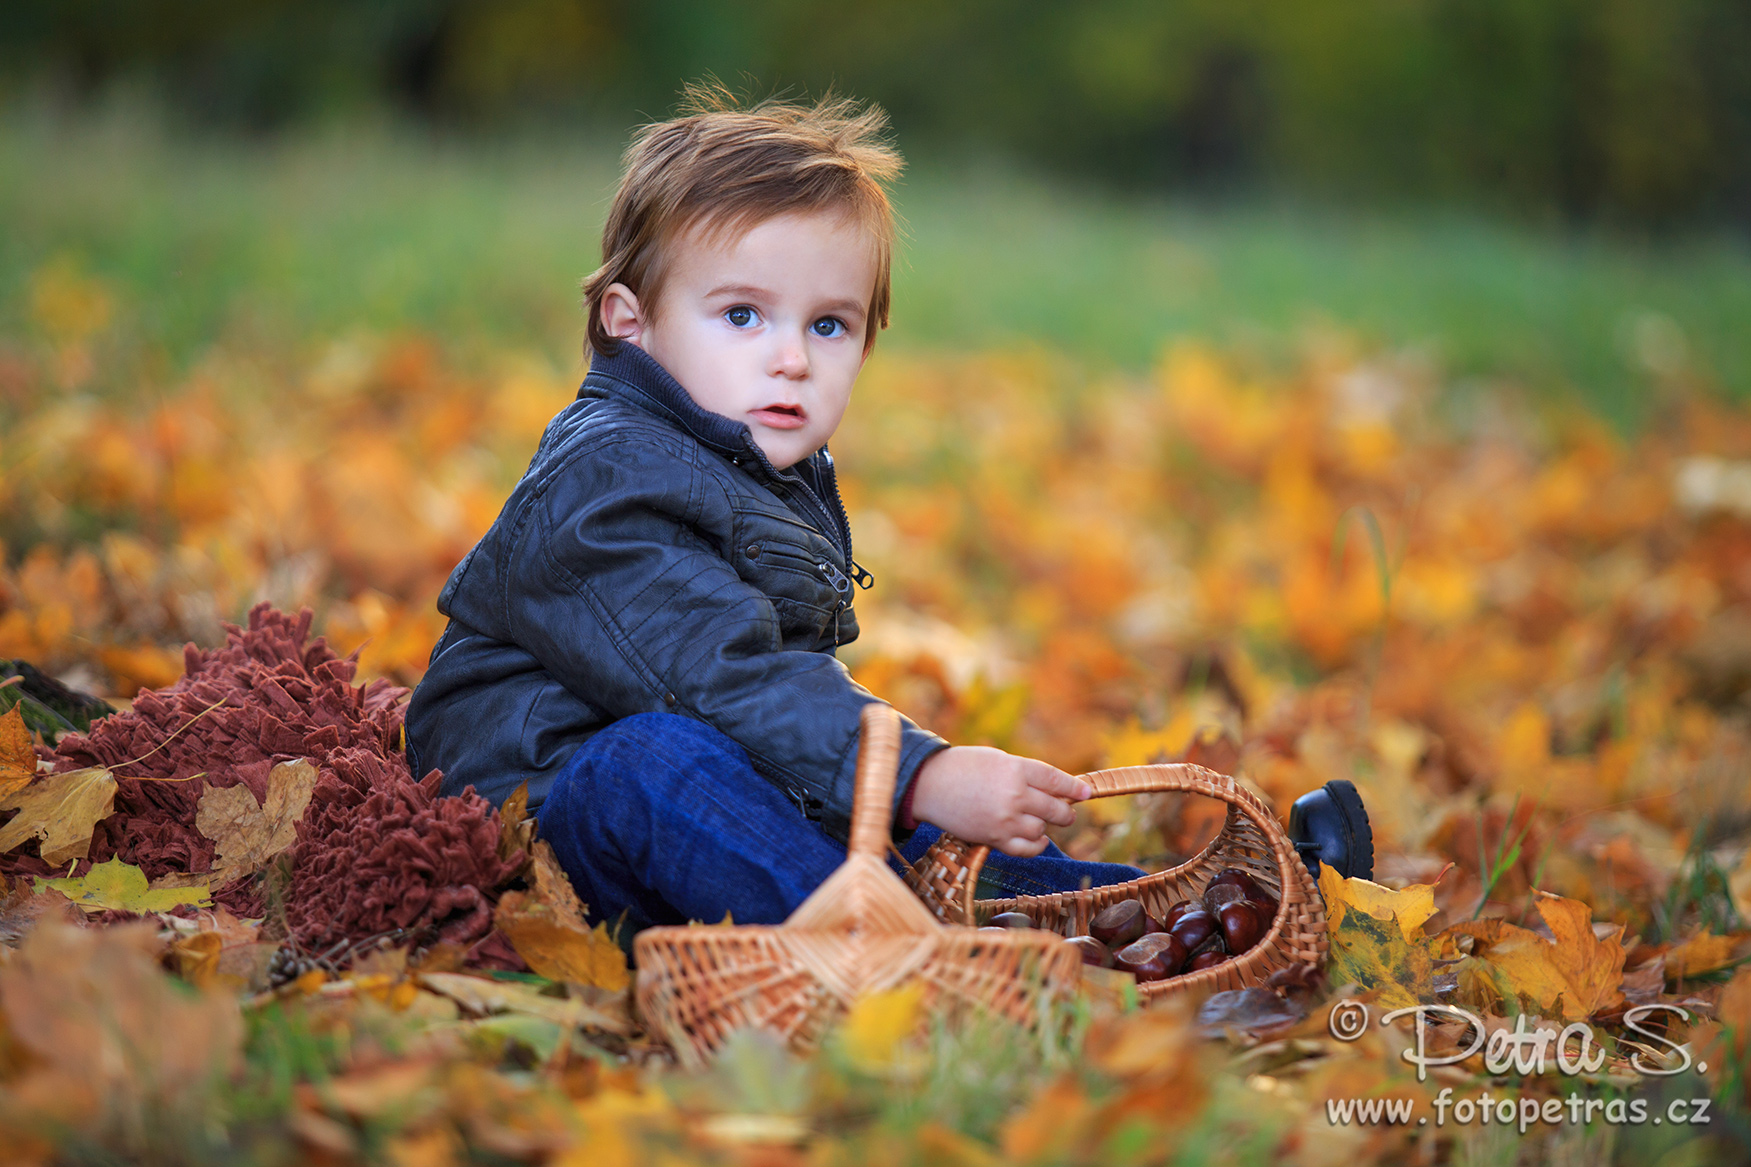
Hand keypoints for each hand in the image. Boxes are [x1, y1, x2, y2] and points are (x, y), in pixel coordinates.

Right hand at [908, 746, 1091, 856]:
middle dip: (1065, 813)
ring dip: (1044, 827)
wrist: (930, 785)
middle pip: (1055, 809)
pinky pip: (1026, 849)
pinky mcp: (994, 839)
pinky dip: (1036, 845)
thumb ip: (1026, 774)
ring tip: (1036, 820)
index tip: (1086, 793)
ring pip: (1041, 830)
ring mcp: (1005, 820)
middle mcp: (1014, 795)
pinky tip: (1036, 839)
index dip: (1074, 789)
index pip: (1056, 781)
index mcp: (1016, 769)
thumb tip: (1055, 791)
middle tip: (1066, 812)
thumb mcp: (998, 760)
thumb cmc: (964, 767)